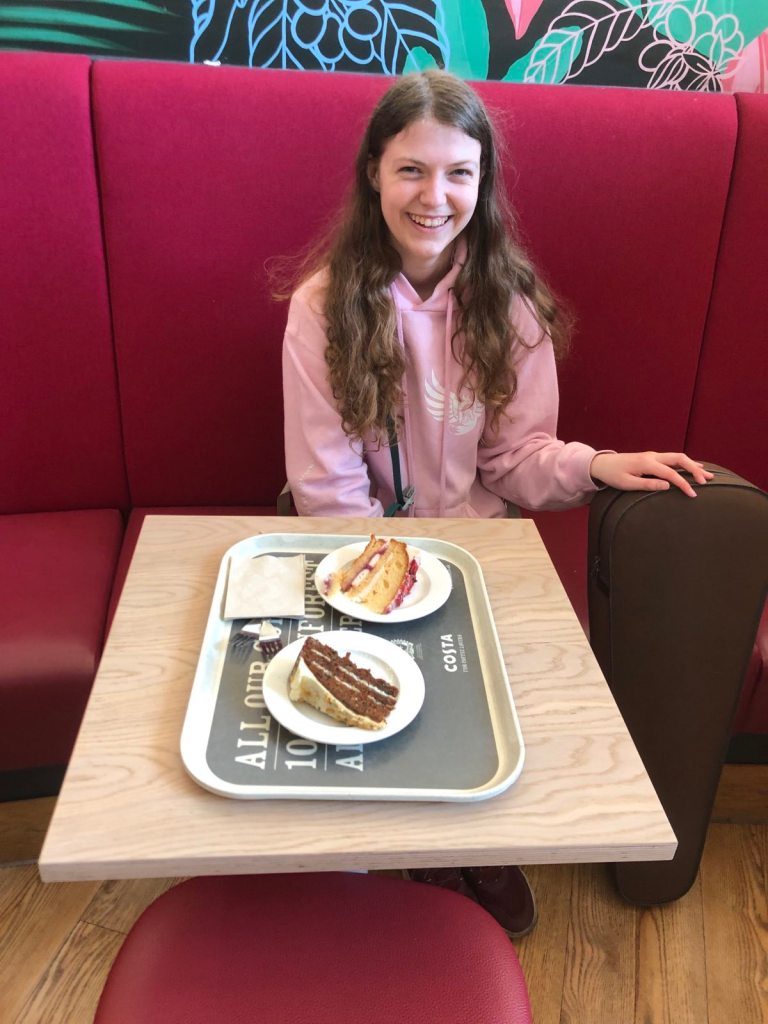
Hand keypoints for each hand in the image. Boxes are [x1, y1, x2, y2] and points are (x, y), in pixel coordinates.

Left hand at [589, 452, 713, 497]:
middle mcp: (653, 456)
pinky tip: (695, 466)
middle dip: (695, 469)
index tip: (693, 494)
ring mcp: (653, 455)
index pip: (671, 473)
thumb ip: (648, 484)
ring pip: (678, 457)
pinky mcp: (652, 458)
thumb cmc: (613, 475)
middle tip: (707, 481)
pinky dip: (686, 462)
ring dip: (693, 465)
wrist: (602, 464)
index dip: (684, 484)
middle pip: (680, 459)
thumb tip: (667, 486)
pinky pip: (673, 458)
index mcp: (647, 463)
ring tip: (708, 474)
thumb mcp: (627, 484)